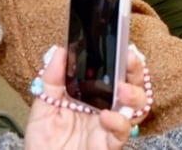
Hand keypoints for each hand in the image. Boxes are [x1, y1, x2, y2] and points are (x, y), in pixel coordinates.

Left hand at [24, 46, 138, 149]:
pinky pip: (122, 132)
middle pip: (133, 84)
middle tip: (129, 58)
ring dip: (134, 94)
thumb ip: (52, 80)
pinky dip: (118, 122)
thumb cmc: (44, 143)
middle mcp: (107, 108)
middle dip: (136, 69)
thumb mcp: (43, 107)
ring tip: (122, 90)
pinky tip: (106, 116)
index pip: (114, 72)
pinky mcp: (109, 144)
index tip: (120, 43)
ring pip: (138, 107)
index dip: (122, 57)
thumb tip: (60, 51)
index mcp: (94, 95)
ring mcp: (110, 126)